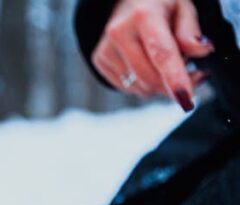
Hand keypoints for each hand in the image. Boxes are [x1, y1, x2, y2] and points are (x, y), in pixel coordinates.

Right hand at [92, 0, 213, 110]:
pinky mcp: (99, 60)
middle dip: (172, 83)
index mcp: (143, 16)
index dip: (174, 77)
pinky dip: (143, 83)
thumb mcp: (182, 7)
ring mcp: (106, 48)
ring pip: (139, 86)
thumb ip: (190, 31)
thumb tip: (201, 50)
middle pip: (150, 76)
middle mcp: (119, 32)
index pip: (161, 53)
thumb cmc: (158, 5)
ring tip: (164, 65)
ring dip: (158, 84)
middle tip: (190, 73)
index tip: (184, 97)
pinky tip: (147, 66)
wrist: (126, 2)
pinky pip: (127, 87)